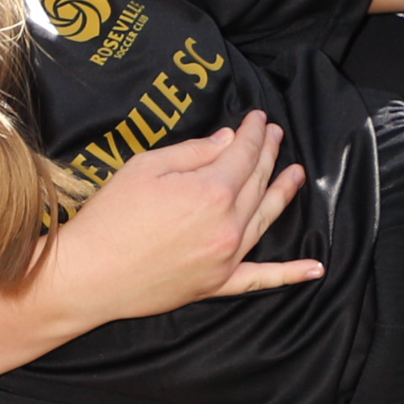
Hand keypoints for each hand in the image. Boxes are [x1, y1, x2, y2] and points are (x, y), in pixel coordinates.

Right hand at [49, 111, 324, 322]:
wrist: (88, 275)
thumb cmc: (110, 217)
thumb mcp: (146, 167)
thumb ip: (193, 152)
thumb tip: (228, 141)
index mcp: (211, 190)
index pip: (243, 154)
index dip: (253, 133)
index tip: (258, 118)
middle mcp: (227, 224)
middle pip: (258, 182)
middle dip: (268, 153)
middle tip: (275, 135)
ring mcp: (226, 257)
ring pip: (266, 219)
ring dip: (284, 193)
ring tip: (297, 173)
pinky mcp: (218, 285)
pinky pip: (262, 279)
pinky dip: (290, 274)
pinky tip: (316, 268)